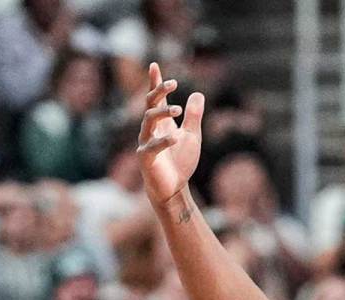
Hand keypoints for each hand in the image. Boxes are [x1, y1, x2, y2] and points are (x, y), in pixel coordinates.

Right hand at [138, 63, 205, 205]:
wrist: (174, 188)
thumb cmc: (181, 161)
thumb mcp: (192, 136)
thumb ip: (193, 116)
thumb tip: (198, 94)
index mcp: (161, 123)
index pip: (156, 99)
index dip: (154, 82)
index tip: (154, 65)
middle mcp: (150, 129)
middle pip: (150, 104)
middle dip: (158, 92)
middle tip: (172, 83)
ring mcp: (145, 143)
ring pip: (148, 121)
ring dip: (163, 113)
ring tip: (178, 110)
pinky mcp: (146, 158)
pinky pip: (151, 146)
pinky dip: (163, 141)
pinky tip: (176, 137)